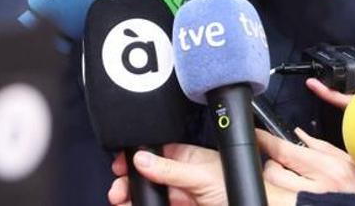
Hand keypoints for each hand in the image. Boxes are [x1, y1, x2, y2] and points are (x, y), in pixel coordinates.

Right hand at [108, 144, 228, 205]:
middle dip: (131, 181)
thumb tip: (142, 158)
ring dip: (134, 197)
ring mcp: (182, 196)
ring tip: (119, 201)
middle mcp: (184, 176)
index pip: (157, 153)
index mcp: (190, 158)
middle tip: (116, 189)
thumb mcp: (201, 175)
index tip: (120, 164)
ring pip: (152, 195)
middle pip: (150, 176)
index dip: (137, 157)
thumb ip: (171, 169)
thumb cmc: (237, 188)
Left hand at [257, 128, 354, 203]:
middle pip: (272, 171)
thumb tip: (298, 134)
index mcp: (328, 167)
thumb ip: (320, 146)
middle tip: (278, 164)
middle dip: (270, 166)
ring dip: (273, 184)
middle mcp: (317, 188)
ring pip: (272, 191)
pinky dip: (281, 197)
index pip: (283, 149)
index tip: (255, 136)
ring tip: (284, 183)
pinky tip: (288, 194)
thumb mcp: (349, 161)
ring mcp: (312, 204)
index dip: (263, 140)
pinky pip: (282, 203)